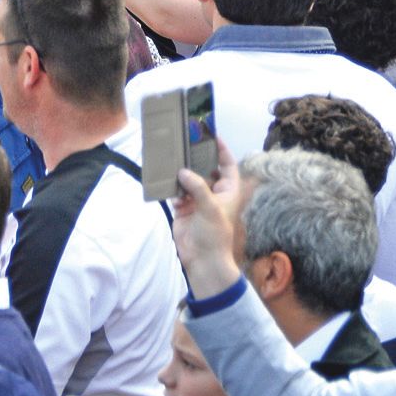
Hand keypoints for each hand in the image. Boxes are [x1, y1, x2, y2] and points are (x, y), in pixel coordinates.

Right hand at [172, 139, 243, 295]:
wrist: (202, 260)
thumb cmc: (214, 234)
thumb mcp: (210, 207)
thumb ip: (197, 187)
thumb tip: (182, 171)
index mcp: (228, 190)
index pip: (227, 164)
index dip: (221, 149)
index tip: (212, 135)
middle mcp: (214, 193)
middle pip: (205, 170)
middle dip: (196, 159)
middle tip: (184, 143)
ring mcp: (198, 201)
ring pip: (190, 180)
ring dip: (182, 173)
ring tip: (172, 158)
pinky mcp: (184, 210)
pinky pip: (177, 193)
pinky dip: (172, 188)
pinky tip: (166, 182)